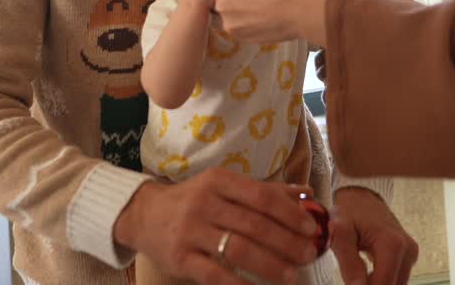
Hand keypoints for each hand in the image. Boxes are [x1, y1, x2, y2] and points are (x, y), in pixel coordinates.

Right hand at [114, 169, 320, 284]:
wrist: (143, 215)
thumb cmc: (194, 199)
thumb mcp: (225, 187)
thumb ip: (266, 191)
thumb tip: (308, 194)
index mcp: (219, 181)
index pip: (262, 196)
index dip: (290, 214)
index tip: (312, 228)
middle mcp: (204, 203)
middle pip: (254, 225)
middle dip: (286, 242)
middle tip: (308, 255)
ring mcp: (191, 231)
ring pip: (238, 250)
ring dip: (269, 265)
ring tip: (292, 275)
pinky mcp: (180, 258)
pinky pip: (213, 274)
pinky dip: (238, 284)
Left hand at [213, 0, 334, 44]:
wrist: (306, 6)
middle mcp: (220, 1)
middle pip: (221, 0)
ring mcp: (229, 22)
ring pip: (230, 17)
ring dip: (242, 14)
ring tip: (263, 9)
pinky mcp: (242, 38)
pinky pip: (240, 30)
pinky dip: (250, 26)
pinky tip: (267, 19)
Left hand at [330, 187, 418, 284]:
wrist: (361, 196)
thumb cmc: (349, 211)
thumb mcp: (341, 233)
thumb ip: (348, 263)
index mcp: (393, 245)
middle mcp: (408, 250)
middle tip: (352, 280)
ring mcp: (411, 253)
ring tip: (357, 276)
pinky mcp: (409, 256)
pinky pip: (396, 279)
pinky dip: (381, 282)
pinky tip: (366, 276)